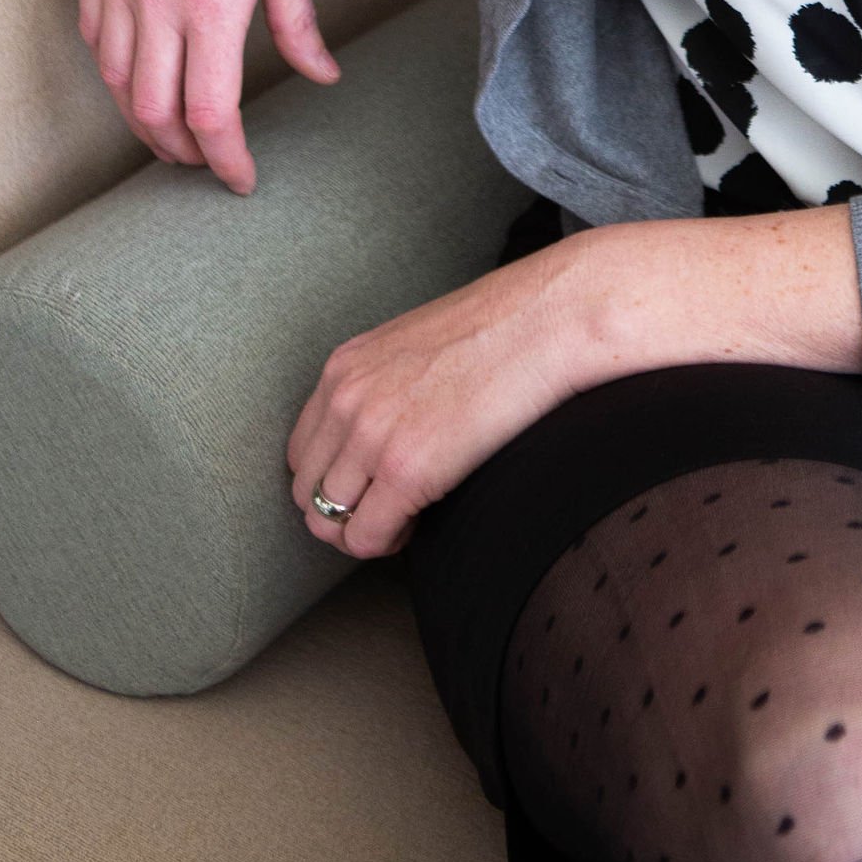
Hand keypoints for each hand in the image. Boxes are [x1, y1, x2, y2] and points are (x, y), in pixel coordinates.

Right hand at [78, 0, 333, 193]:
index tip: (243, 178)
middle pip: (154, 112)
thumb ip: (296, 14)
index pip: (209, 114)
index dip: (225, 161)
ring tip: (174, 131)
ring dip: (143, 119)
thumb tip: (319, 73)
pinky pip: (93, 32)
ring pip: (115, 79)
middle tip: (211, 164)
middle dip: (183, 153)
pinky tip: (137, 72)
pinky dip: (113, 69)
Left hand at [288, 207, 861, 556]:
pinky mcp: (405, 469)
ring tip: (411, 519)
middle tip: (392, 513)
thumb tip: (401, 419)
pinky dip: (387, 545)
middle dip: (343, 511)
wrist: (559, 317)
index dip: (334, 478)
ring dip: (365, 531)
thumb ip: (395, 379)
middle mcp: (346, 397)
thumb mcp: (427, 342)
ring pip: (328, 522)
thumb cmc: (510, 327)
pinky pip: (366, 538)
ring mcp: (371, 433)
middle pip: (305, 490)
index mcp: (347, 364)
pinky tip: (424, 523)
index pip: (302, 447)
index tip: (373, 487)